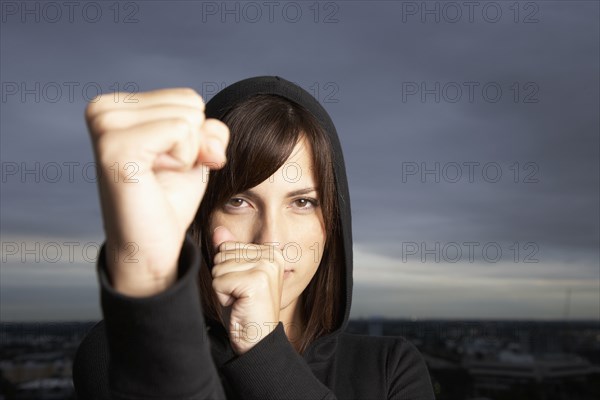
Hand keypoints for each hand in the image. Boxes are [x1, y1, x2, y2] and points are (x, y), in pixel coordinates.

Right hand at [85, 88, 228, 296]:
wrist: (150, 246)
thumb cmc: (168, 198)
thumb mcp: (195, 152)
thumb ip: (209, 129)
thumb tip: (211, 139)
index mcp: (114, 105)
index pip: (188, 98)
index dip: (193, 137)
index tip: (167, 163)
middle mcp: (102, 109)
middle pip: (191, 104)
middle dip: (193, 145)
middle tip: (163, 173)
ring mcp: (106, 127)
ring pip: (189, 117)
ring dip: (188, 155)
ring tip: (157, 176)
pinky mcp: (116, 148)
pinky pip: (182, 131)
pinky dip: (183, 160)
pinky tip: (155, 178)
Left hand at [211, 226, 285, 354]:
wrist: (257, 340)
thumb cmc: (244, 310)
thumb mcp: (234, 276)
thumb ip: (229, 251)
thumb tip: (218, 229)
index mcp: (271, 252)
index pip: (227, 246)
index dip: (227, 270)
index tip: (242, 287)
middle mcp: (272, 255)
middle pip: (222, 254)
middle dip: (223, 278)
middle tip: (240, 296)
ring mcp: (265, 267)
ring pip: (218, 267)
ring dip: (222, 289)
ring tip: (240, 300)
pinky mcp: (255, 281)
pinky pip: (218, 281)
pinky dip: (222, 297)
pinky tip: (238, 305)